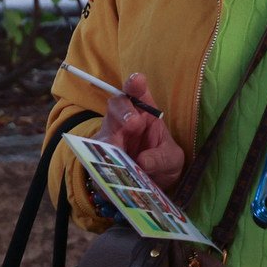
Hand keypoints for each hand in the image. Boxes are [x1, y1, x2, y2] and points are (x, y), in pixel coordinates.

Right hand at [105, 73, 184, 187]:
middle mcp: (125, 121)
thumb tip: (142, 162)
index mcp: (146, 113)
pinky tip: (110, 166)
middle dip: (124, 111)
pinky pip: (95, 154)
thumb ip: (161, 159)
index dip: (136, 86)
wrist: (150, 186)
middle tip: (134, 122)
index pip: (139, 94)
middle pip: (117, 106)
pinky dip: (102, 159)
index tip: (137, 80)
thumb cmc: (163, 163)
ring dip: (111, 138)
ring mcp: (110, 137)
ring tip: (119, 149)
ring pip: (104, 129)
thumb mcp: (171, 160)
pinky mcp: (99, 154)